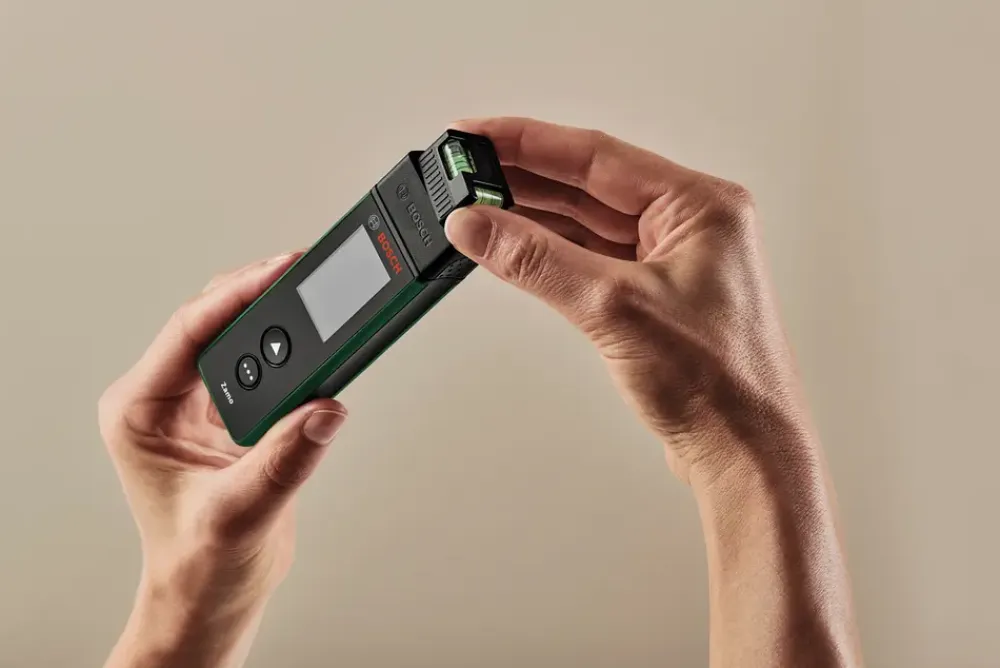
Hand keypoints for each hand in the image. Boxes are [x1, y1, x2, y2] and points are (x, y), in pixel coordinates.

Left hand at [98, 252, 347, 667]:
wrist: (213, 592)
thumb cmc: (199, 563)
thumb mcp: (239, 513)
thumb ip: (283, 461)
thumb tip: (324, 411)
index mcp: (140, 411)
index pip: (189, 332)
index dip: (238, 296)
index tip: (280, 271)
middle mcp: (165, 400)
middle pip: (215, 320)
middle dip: (261, 293)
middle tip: (303, 274)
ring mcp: (200, 405)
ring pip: (240, 337)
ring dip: (279, 319)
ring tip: (316, 301)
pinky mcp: (233, 414)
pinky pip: (265, 365)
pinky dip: (295, 353)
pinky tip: (319, 346)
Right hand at [445, 117, 862, 667]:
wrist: (745, 454)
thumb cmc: (722, 384)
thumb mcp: (614, 308)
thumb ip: (538, 260)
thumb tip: (480, 225)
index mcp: (700, 206)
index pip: (597, 155)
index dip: (528, 141)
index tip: (477, 135)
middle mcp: (688, 225)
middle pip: (587, 184)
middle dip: (522, 176)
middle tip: (464, 169)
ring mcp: (669, 260)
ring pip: (585, 221)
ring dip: (530, 214)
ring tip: (475, 204)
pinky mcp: (652, 295)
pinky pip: (589, 256)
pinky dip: (549, 250)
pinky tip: (512, 243)